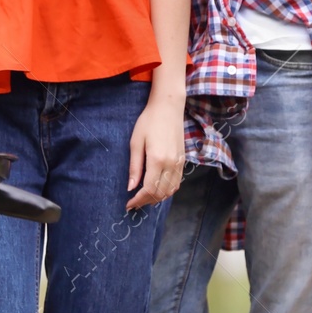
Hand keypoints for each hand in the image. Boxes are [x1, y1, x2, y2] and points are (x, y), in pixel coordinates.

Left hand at [125, 95, 184, 210]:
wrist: (168, 108)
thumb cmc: (148, 122)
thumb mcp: (135, 142)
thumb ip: (134, 166)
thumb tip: (131, 187)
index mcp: (157, 160)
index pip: (149, 189)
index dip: (138, 200)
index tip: (129, 204)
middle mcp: (171, 164)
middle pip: (160, 193)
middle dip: (146, 202)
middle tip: (134, 203)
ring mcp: (179, 163)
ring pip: (170, 191)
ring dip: (157, 199)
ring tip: (144, 199)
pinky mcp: (183, 161)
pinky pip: (177, 183)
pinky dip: (167, 191)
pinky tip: (158, 190)